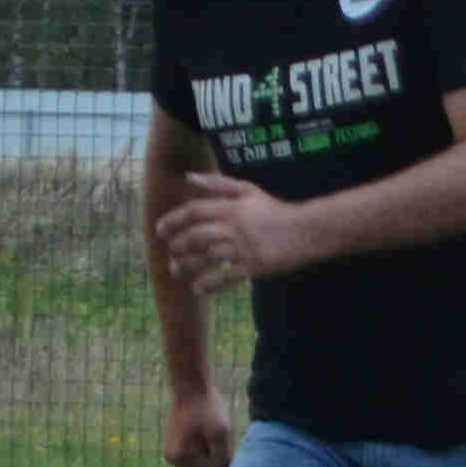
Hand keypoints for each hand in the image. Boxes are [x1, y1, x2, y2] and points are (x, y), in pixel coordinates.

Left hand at [150, 174, 309, 298]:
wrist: (305, 230)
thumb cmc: (274, 210)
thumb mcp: (248, 190)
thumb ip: (218, 183)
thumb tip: (189, 177)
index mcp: (232, 207)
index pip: (195, 212)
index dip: (174, 220)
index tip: (160, 230)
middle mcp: (235, 227)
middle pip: (197, 236)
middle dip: (178, 246)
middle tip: (170, 253)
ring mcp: (244, 248)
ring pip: (208, 257)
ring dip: (188, 266)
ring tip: (176, 271)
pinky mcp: (254, 266)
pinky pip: (226, 277)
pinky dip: (209, 284)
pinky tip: (198, 289)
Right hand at [161, 388, 235, 466]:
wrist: (190, 387)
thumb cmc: (207, 408)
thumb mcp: (221, 433)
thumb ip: (223, 459)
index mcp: (182, 459)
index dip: (224, 459)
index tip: (221, 438)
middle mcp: (174, 461)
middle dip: (216, 456)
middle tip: (215, 434)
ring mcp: (173, 455)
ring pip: (204, 465)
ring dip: (211, 451)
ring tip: (207, 431)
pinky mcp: (176, 448)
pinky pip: (198, 457)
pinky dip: (205, 447)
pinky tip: (203, 431)